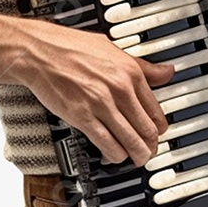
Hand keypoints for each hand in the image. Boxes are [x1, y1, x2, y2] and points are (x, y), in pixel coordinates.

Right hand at [15, 19, 174, 166]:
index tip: (157, 134)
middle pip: (147, 130)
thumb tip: (167, 72)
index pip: (156, 111)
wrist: (40, 51)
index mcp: (131, 73)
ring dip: (136, 155)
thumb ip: (143, 66)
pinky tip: (112, 155)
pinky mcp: (82, 117)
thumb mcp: (114, 49)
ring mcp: (102, 104)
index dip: (159, 129)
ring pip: (131, 141)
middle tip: (148, 151)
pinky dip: (114, 155)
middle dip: (150, 146)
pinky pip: (107, 144)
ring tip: (135, 159)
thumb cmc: (72, 47)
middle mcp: (120, 89)